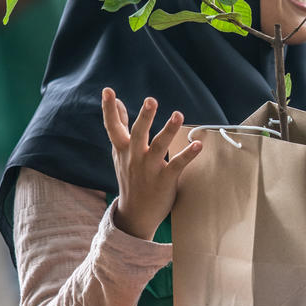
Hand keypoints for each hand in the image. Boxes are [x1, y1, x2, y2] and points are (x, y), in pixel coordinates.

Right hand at [100, 88, 202, 240]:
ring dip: (169, 130)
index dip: (109, 109)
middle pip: (138, 134)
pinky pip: (178, 165)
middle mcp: (134, 157)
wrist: (135, 215)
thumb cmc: (130, 177)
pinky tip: (198, 144)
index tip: (108, 90)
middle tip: (150, 100)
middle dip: (144, 117)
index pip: (113, 127)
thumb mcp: (121, 152)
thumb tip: (119, 103)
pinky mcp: (165, 180)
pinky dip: (188, 154)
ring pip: (159, 146)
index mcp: (123, 150)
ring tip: (178, 115)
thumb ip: (121, 128)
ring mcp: (149, 169)